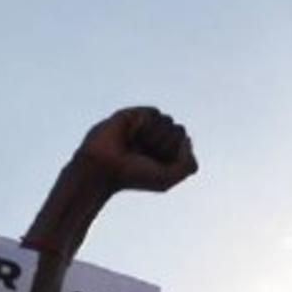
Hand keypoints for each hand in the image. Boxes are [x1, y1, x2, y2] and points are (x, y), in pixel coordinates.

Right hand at [68, 107, 197, 194]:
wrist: (104, 168)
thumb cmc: (133, 176)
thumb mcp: (168, 178)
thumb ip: (188, 164)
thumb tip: (185, 137)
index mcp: (166, 152)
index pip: (186, 143)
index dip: (175, 155)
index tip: (155, 165)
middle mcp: (156, 137)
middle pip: (180, 130)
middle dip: (167, 145)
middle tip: (145, 155)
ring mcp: (145, 125)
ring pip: (168, 120)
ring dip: (155, 137)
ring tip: (136, 145)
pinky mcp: (133, 114)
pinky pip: (154, 113)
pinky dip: (145, 126)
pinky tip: (130, 134)